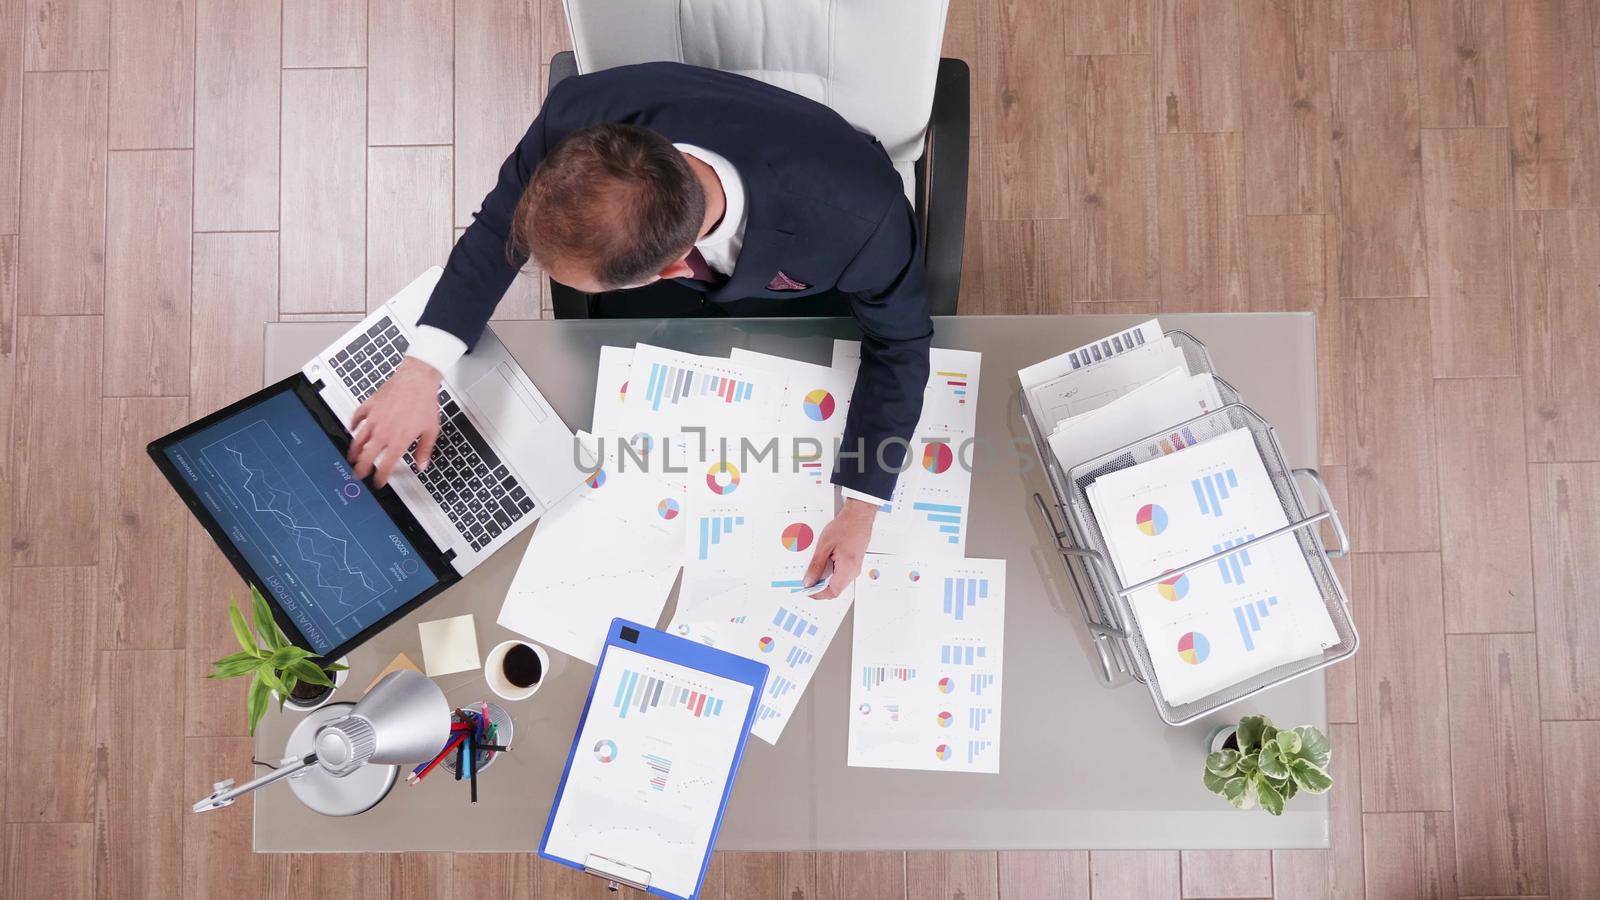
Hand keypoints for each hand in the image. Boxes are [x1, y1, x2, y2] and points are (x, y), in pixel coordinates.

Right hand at [347, 357, 442, 486]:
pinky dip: (352, 425)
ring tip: (351, 457)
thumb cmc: (424, 402)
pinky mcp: (369, 406)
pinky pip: (356, 418)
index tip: (378, 482)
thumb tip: (422, 465)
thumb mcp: (431, 431)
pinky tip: (351, 429)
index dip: (380, 477)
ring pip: (358, 440)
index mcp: (398, 441)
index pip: (385, 466)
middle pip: (366, 456)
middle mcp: (383, 432)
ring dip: (353, 451)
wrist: (417, 379)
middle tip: (359, 474)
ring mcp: (374, 419)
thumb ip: (424, 450)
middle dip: (361, 469)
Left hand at [802, 498, 877, 598]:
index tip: (806, 591)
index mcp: (847, 568)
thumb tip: (809, 581)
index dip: (817, 594)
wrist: (859, 516)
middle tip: (806, 581)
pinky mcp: (853, 564)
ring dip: (824, 579)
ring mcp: (855, 568)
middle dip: (819, 587)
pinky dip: (830, 573)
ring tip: (813, 570)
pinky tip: (822, 564)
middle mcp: (853, 571)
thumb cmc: (845, 527)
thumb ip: (816, 566)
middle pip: (835, 589)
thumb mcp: (825, 546)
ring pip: (837, 582)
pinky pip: (840, 575)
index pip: (832, 592)